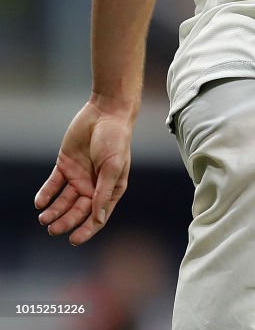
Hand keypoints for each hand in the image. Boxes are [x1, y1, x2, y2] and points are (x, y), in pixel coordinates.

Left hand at [34, 101, 132, 244]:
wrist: (106, 113)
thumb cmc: (116, 139)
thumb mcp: (113, 167)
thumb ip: (103, 192)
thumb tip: (98, 219)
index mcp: (110, 189)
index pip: (97, 216)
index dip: (86, 230)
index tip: (73, 240)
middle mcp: (93, 186)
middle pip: (77, 211)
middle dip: (65, 222)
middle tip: (52, 229)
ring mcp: (78, 176)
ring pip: (63, 201)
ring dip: (53, 211)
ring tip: (43, 219)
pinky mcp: (65, 165)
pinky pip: (53, 184)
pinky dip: (46, 194)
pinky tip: (40, 202)